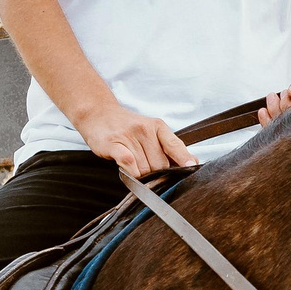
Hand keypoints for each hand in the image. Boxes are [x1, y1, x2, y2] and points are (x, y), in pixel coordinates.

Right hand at [73, 102, 196, 175]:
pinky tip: (130, 172)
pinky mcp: (113, 143)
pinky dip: (131, 172)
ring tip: (134, 166)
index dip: (184, 158)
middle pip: (160, 164)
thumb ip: (169, 148)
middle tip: (147, 170)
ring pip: (144, 168)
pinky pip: (128, 162)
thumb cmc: (127, 127)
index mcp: (158, 126)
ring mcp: (129, 136)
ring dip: (141, 175)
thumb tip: (191, 163)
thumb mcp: (151, 132)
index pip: (175, 144)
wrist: (99, 114)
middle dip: (156, 174)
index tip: (191, 167)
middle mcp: (145, 129)